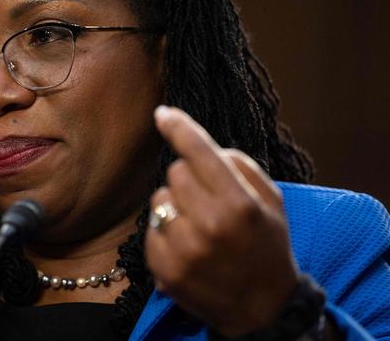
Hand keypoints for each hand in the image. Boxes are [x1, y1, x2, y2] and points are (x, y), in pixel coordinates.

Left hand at [145, 106, 298, 336]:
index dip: (179, 128)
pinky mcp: (164, 269)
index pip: (199, 153)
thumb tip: (204, 146)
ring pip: (159, 198)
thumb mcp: (272, 202)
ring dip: (175, 204)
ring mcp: (183, 250)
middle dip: (189, 178)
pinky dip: (165, 229)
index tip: (163, 113)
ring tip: (198, 225)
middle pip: (175, 171)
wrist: (261, 308)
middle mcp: (209, 226)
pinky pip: (150, 227)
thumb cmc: (268, 247)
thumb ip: (240, 167)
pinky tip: (186, 244)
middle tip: (208, 199)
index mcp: (239, 206)